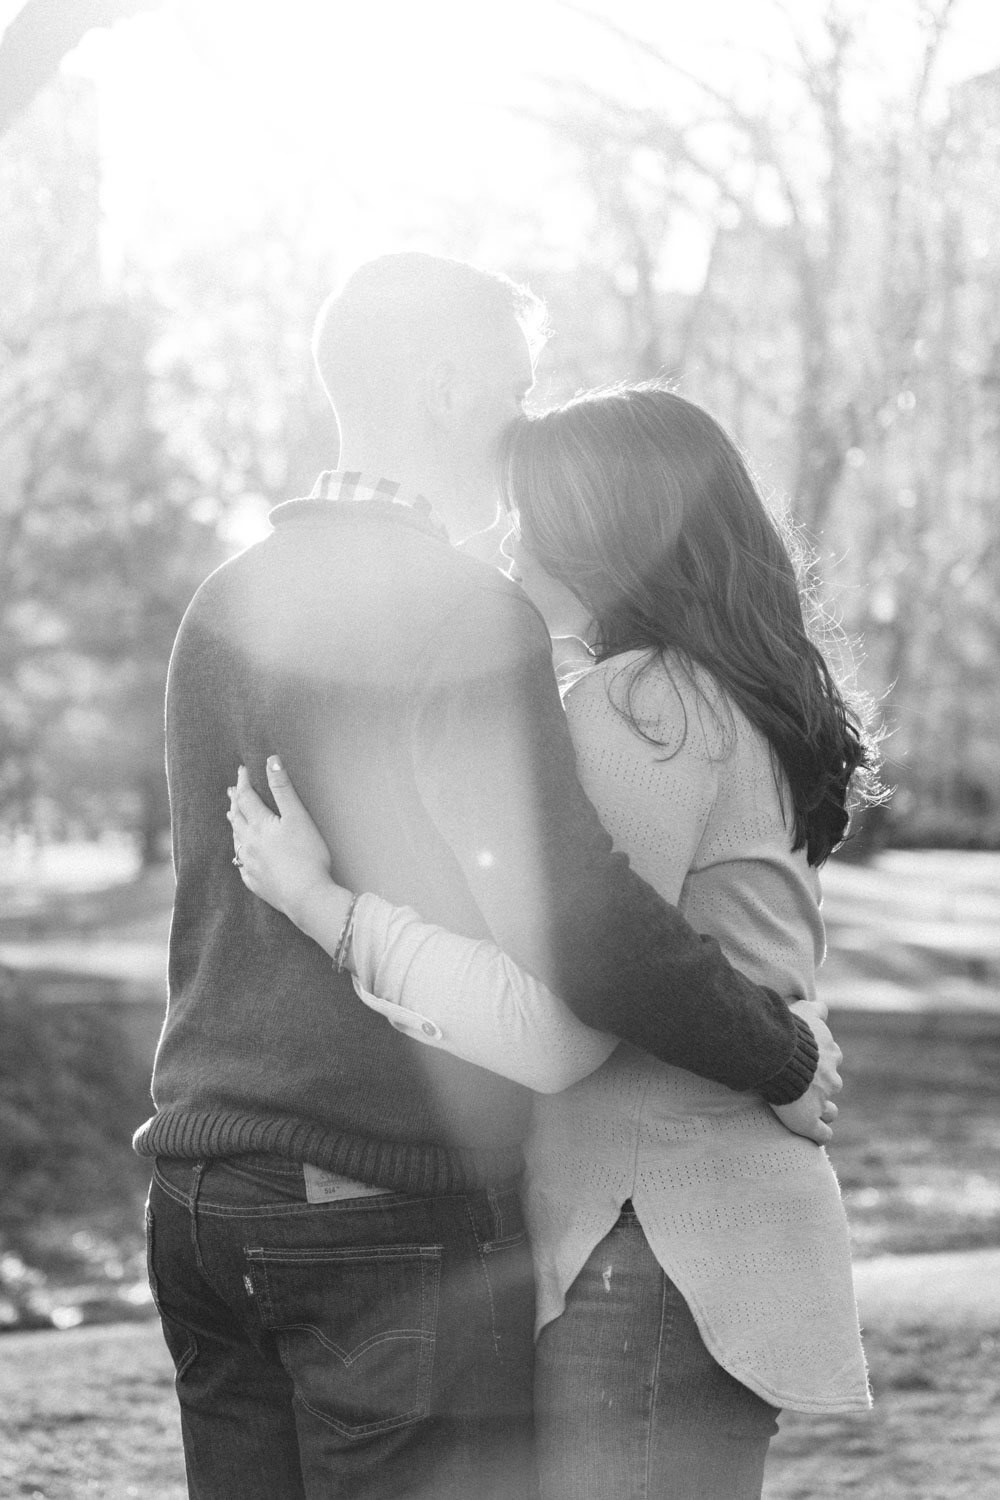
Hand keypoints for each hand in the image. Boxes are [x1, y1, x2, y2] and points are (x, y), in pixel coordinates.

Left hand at [228, 757, 346, 935]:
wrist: (306, 897)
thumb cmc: (307, 855)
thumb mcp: (298, 817)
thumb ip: (283, 788)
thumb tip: (271, 761)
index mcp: (259, 826)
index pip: (246, 798)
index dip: (243, 782)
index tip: (242, 770)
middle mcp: (249, 844)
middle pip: (238, 818)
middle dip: (235, 802)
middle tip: (231, 792)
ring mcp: (250, 865)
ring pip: (237, 840)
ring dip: (234, 826)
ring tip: (232, 817)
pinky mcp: (255, 883)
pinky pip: (241, 864)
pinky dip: (240, 853)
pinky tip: (241, 855)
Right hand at [769, 999, 842, 1145]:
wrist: (777, 1054)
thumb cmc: (788, 1031)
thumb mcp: (804, 1011)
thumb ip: (815, 1009)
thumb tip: (821, 1006)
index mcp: (829, 1053)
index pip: (831, 1057)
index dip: (820, 1061)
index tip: (808, 1062)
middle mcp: (830, 1077)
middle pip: (832, 1083)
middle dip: (822, 1085)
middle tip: (805, 1086)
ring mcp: (821, 1100)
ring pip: (830, 1110)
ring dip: (823, 1110)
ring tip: (809, 1112)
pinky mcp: (809, 1121)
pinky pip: (821, 1134)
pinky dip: (819, 1134)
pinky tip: (815, 1135)